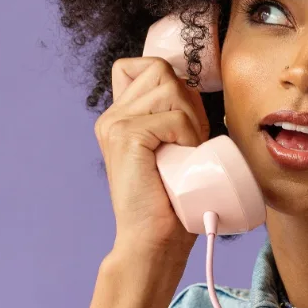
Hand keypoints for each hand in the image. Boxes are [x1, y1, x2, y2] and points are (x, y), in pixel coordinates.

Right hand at [95, 55, 210, 257]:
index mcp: (119, 117)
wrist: (153, 242)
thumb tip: (195, 90)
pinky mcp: (126, 136)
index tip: (186, 121)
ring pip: (171, 89)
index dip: (175, 84)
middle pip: (162, 71)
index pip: (148, 66)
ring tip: (186, 153)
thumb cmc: (172, 203)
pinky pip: (174, 117)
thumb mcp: (174, 150)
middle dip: (188, 101)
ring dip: (191, 120)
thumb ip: (175, 119)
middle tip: (190, 142)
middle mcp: (112, 116)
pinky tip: (183, 159)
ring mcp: (115, 124)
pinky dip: (188, 136)